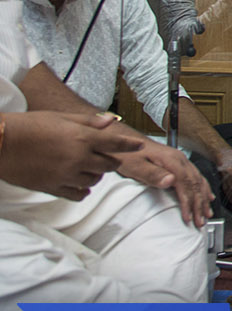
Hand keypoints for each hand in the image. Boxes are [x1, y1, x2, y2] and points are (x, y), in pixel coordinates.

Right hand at [0, 111, 141, 199]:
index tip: (139, 146)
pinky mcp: (54, 188)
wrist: (1, 144)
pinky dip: (83, 188)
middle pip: (110, 165)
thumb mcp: (61, 117)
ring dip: (96, 173)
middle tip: (105, 155)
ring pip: (96, 179)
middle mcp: (79, 158)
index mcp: (83, 137)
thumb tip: (111, 121)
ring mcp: (67, 175)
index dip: (130, 145)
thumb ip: (89, 121)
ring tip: (86, 166)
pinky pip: (79, 193)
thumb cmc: (30, 125)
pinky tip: (78, 181)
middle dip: (111, 160)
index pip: (117, 144)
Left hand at [112, 132, 212, 227]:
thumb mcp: (135, 166)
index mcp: (171, 160)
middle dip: (199, 204)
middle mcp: (179, 160)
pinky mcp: (178, 162)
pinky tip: (207, 195)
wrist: (122, 141)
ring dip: (203, 198)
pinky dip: (203, 188)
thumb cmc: (126, 154)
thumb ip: (153, 174)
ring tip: (207, 213)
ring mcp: (180, 160)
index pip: (185, 184)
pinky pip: (196, 176)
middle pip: (195, 184)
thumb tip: (171, 181)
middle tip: (200, 222)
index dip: (188, 202)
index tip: (188, 217)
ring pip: (198, 181)